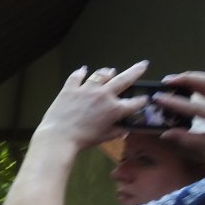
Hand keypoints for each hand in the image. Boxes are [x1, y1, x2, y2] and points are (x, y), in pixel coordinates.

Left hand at [34, 61, 150, 150]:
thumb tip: (124, 130)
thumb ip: (116, 131)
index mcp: (115, 109)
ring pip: (100, 75)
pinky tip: (83, 70)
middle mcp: (104, 95)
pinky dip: (80, 72)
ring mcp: (87, 89)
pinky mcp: (70, 88)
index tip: (145, 98)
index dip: (142, 101)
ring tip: (110, 71)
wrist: (59, 137)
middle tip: (143, 65)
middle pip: (124, 79)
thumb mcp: (104, 137)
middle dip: (136, 71)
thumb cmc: (83, 140)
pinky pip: (76, 76)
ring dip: (107, 72)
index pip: (134, 103)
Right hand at [155, 71, 204, 166]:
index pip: (196, 107)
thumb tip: (165, 133)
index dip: (175, 102)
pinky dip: (204, 82)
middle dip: (187, 79)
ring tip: (177, 80)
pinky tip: (193, 85)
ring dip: (195, 77)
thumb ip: (189, 139)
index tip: (159, 97)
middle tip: (167, 81)